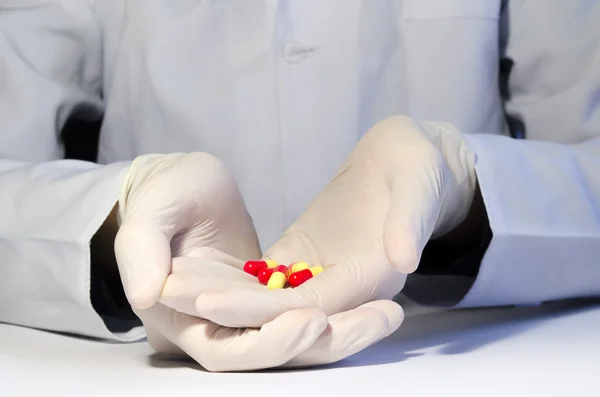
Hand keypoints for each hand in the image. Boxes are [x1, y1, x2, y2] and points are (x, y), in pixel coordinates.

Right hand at [113, 152, 401, 371]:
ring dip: (343, 329)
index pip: (229, 350)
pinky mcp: (271, 295)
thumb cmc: (163, 191)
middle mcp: (217, 328)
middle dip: (328, 341)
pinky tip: (378, 299)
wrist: (185, 182)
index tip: (314, 320)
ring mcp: (248, 314)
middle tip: (380, 317)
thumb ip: (140, 248)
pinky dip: (339, 308)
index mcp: (182, 318)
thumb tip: (149, 292)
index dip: (272, 341)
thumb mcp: (150, 210)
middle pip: (276, 352)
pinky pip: (307, 309)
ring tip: (391, 312)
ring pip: (298, 335)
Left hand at [171, 116, 476, 327]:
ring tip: (170, 277)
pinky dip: (230, 275)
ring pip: (265, 297)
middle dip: (225, 306)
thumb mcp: (421, 179)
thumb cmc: (418, 163)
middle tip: (169, 289)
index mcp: (372, 279)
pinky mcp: (304, 259)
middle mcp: (344, 289)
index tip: (209, 301)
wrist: (406, 158)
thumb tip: (404, 258)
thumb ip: (412, 218)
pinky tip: (192, 263)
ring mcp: (320, 276)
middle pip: (277, 312)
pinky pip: (264, 276)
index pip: (309, 308)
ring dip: (219, 292)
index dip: (260, 309)